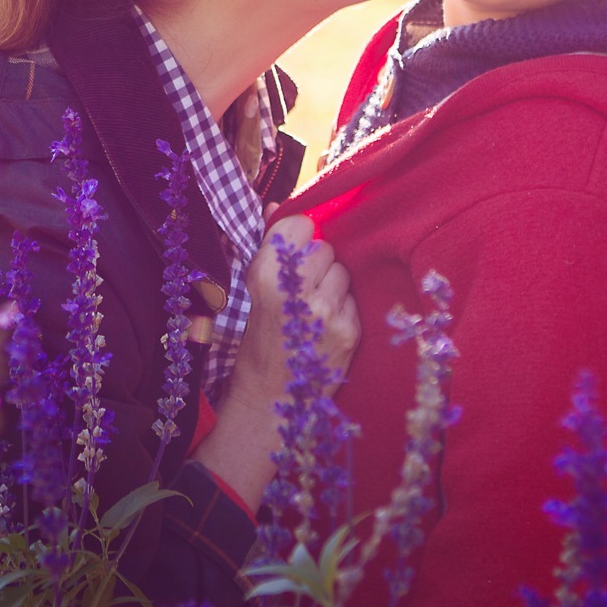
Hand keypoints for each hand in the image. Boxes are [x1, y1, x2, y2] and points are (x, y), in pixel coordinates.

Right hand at [191, 216, 360, 507]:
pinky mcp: (349, 331)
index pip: (300, 225)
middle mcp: (297, 291)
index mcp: (266, 277)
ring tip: (313, 309)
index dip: (298, 237)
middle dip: (315, 263)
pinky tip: (324, 327)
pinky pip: (353, 299)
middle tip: (301, 288)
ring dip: (331, 284)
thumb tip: (277, 207)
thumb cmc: (258, 342)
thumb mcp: (253, 293)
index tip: (293, 251)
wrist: (271, 399)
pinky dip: (342, 308)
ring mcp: (326, 312)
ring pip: (342, 271)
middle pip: (324, 248)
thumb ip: (270, 248)